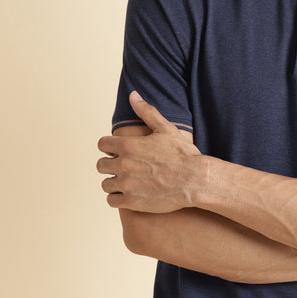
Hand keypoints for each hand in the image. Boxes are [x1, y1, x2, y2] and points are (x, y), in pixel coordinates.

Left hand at [97, 92, 201, 212]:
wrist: (195, 180)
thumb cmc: (183, 154)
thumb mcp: (166, 128)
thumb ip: (146, 111)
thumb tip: (133, 95)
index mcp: (128, 145)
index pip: (102, 144)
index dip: (110, 147)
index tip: (118, 151)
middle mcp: (123, 164)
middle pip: (100, 165)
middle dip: (111, 165)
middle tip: (124, 168)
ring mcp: (126, 184)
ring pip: (105, 184)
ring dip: (114, 183)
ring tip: (127, 182)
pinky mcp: (132, 202)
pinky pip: (111, 201)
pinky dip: (118, 199)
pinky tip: (129, 195)